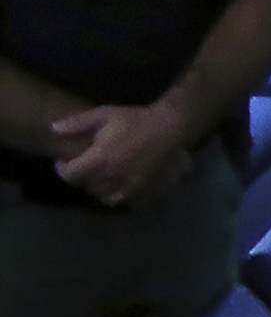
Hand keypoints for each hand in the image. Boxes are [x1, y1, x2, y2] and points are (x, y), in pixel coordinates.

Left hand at [51, 102, 193, 206]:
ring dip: (100, 188)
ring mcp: (131, 187)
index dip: (63, 169)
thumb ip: (77, 123)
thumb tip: (54, 128)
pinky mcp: (146, 192)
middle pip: (87, 186)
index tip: (65, 161)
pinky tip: (121, 185)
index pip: (71, 175)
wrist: (170, 128)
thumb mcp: (104, 114)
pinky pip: (126, 202)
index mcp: (101, 159)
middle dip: (82, 176)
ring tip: (103, 176)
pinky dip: (120, 196)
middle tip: (86, 165)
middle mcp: (114, 177)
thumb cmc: (136, 120)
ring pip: (105, 197)